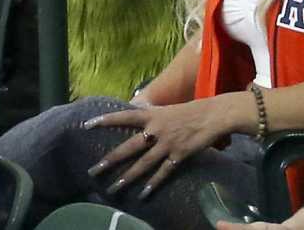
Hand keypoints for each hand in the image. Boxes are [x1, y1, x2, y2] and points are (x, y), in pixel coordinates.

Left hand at [89, 95, 240, 198]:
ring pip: (143, 164)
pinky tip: (143, 194)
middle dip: (110, 160)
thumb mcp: (169, 109)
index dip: (106, 120)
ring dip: (127, 177)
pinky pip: (163, 172)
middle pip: (128, 147)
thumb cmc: (193, 110)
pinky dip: (153, 184)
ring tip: (113, 187)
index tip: (87, 125)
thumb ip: (152, 116)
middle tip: (92, 171)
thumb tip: (136, 115)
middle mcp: (157, 130)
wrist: (216, 114)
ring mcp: (167, 144)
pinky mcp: (179, 155)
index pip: (124, 117)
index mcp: (153, 116)